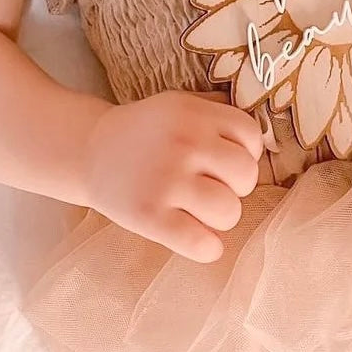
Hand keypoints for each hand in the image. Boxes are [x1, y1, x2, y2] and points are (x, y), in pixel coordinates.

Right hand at [81, 89, 263, 262]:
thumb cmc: (145, 131)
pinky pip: (202, 244)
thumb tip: (262, 133)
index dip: (245, 151)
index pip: (250, 134)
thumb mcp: (178, 104)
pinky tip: (193, 234)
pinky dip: (207, 247)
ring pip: (229, 211)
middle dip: (235, 185)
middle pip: (246, 174)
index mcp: (193, 113)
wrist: (90, 149)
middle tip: (212, 185)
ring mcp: (166, 180)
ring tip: (199, 209)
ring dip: (220, 216)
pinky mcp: (150, 216)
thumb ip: (215, 112)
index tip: (224, 159)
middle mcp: (183, 143)